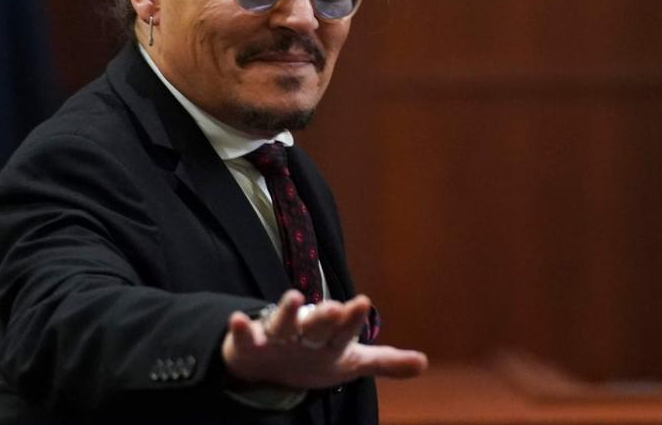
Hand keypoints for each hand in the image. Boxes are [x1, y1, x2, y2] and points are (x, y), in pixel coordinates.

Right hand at [222, 290, 427, 388]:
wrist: (271, 362)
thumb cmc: (315, 356)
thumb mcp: (351, 361)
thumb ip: (384, 361)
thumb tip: (424, 363)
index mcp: (330, 338)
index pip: (346, 328)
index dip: (353, 318)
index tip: (363, 301)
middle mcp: (305, 332)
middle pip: (318, 323)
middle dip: (327, 315)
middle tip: (337, 306)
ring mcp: (278, 335)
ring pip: (284, 322)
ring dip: (289, 310)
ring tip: (294, 297)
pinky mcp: (252, 344)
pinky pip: (245, 336)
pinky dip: (239, 328)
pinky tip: (238, 319)